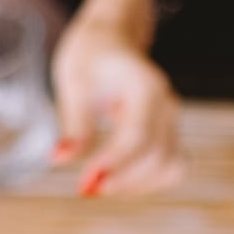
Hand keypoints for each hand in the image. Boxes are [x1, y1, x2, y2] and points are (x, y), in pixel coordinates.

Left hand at [51, 18, 182, 196]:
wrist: (113, 43)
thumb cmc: (91, 59)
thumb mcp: (74, 84)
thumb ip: (74, 124)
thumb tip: (61, 159)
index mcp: (146, 85)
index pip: (137, 133)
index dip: (114, 162)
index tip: (85, 183)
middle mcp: (167, 106)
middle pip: (156, 156)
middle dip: (122, 180)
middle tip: (84, 189)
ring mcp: (173, 123)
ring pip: (169, 168)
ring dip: (135, 185)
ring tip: (99, 184)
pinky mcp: (171, 138)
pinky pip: (169, 170)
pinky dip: (146, 183)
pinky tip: (117, 180)